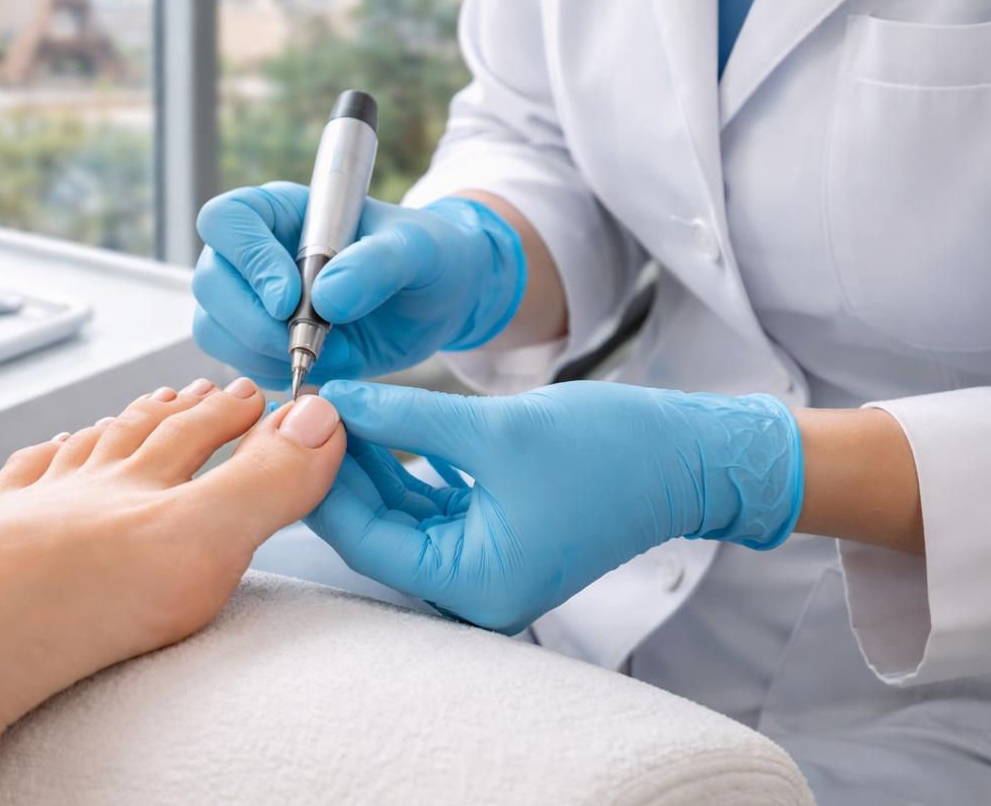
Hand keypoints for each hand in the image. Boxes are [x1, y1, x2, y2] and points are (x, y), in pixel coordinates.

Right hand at [192, 182, 526, 387]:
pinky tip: (315, 366)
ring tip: (317, 353)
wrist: (437, 303)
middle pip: (211, 280)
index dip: (247, 259)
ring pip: (214, 326)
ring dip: (256, 350)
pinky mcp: (263, 341)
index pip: (227, 219)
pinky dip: (269, 372)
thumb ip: (378, 264)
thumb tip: (326, 299)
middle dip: (250, 320)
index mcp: (284, 211)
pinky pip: (238, 362)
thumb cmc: (428, 258)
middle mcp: (257, 252)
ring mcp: (253, 299)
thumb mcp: (418, 251)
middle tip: (301, 341)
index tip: (289, 299)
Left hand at [306, 380, 803, 632]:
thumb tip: (333, 400)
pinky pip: (431, 505)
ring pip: (400, 513)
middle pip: (377, 528)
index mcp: (473, 586)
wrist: (692, 456)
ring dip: (371, 461)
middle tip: (309, 404)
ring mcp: (484, 566)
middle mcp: (473, 591)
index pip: (365, 538)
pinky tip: (380, 418)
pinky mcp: (495, 538)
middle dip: (341, 466)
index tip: (298, 416)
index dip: (324, 474)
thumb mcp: (493, 430)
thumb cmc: (610, 450)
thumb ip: (405, 419)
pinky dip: (406, 464)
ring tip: (339, 402)